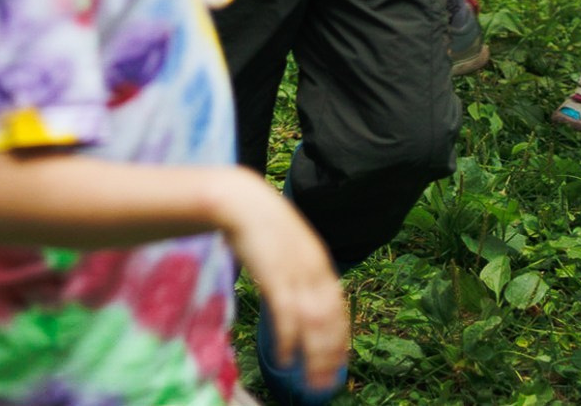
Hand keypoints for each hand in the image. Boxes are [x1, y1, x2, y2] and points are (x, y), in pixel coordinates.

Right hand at [220, 172, 348, 394]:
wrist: (240, 199)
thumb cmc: (259, 222)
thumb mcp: (287, 245)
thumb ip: (297, 269)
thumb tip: (299, 296)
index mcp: (319, 262)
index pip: (338, 308)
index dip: (340, 336)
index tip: (339, 360)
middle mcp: (314, 270)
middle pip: (330, 320)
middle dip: (330, 355)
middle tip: (327, 381)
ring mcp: (295, 274)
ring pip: (313, 323)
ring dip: (313, 355)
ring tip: (310, 379)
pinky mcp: (273, 276)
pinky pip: (285, 316)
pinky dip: (287, 340)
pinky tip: (284, 357)